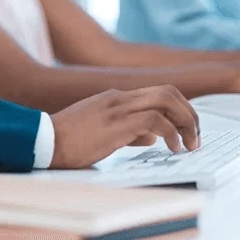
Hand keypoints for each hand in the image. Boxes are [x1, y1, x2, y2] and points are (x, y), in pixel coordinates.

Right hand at [49, 86, 199, 169]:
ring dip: (186, 122)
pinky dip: (172, 133)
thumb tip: (153, 138)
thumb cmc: (68, 140)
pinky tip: (173, 148)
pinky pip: (155, 121)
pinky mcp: (117, 124)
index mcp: (115, 98)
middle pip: (169, 91)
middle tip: (196, 137)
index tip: (188, 129)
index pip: (158, 93)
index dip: (180, 108)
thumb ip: (129, 131)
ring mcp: (118, 108)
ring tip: (190, 145)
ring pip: (166, 100)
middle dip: (190, 113)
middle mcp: (119, 98)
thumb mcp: (101, 132)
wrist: (44, 141)